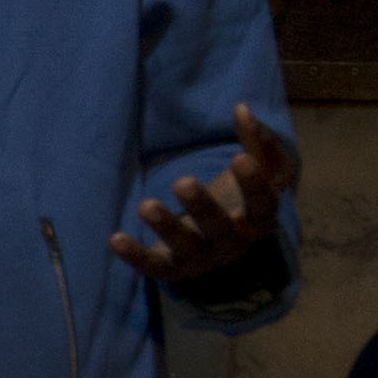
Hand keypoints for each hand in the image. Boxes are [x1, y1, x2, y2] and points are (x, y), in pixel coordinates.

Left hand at [113, 103, 301, 288]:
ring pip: (185, 247)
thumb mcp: (260, 170)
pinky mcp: (175, 269)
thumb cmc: (242, 199)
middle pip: (219, 229)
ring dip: (166, 227)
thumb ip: (257, 140)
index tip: (239, 158)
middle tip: (182, 182)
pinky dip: (135, 256)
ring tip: (145, 206)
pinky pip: (155, 267)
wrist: (226, 247)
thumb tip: (242, 109)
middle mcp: (233, 244)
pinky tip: (115, 239)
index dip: (253, 185)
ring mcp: (202, 259)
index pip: (262, 205)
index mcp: (258, 220)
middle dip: (201, 208)